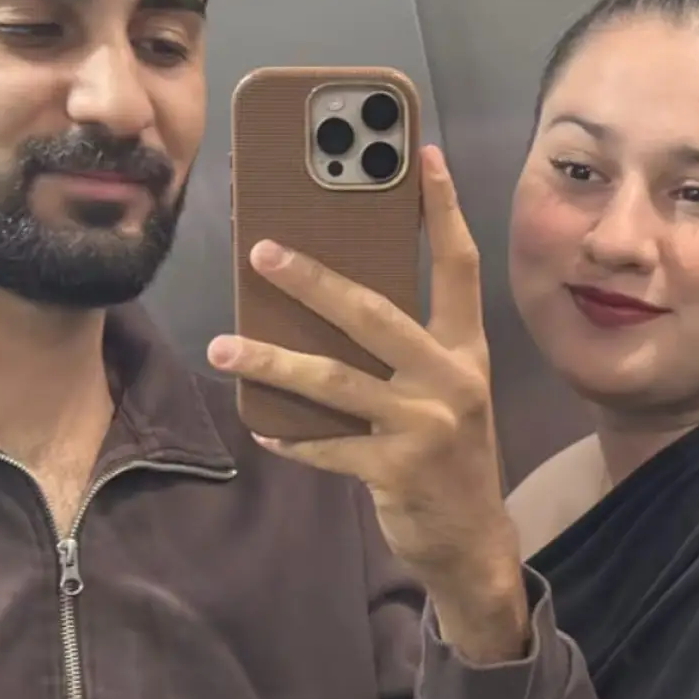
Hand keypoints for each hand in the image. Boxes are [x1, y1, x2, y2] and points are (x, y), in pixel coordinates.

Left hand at [207, 146, 527, 663]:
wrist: (473, 543)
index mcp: (464, 351)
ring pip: (335, 381)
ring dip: (273, 362)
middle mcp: (450, 381)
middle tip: (262, 250)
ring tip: (225, 347)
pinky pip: (327, 446)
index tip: (423, 155)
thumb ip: (404, 349)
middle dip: (314, 279)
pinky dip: (290, 436)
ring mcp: (425, 426)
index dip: (443, 210)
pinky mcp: (397, 471)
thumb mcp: (443, 393)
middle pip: (375, 313)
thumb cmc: (447, 455)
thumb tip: (326, 301)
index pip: (458, 267)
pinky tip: (259, 425)